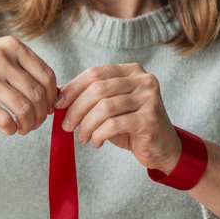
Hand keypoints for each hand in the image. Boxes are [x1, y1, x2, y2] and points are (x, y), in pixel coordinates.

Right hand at [0, 37, 58, 135]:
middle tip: (36, 122)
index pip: (46, 75)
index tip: (48, 107)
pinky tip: (9, 129)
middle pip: (37, 94)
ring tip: (24, 128)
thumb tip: (52, 94)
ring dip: (29, 124)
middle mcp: (0, 59)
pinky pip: (4, 119)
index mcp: (11, 46)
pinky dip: (12, 129)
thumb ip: (22, 67)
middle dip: (42, 114)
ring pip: (24, 109)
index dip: (52, 97)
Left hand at [55, 64, 181, 172]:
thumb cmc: (131, 126)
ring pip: (104, 107)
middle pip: (97, 89)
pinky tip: (96, 142)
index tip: (57, 104)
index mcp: (131, 71)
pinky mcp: (150, 119)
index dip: (72, 88)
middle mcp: (143, 80)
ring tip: (82, 137)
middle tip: (67, 126)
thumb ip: (89, 97)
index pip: (94, 73)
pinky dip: (99, 135)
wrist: (162, 148)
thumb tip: (57, 93)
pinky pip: (114, 124)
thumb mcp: (109, 107)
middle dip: (76, 109)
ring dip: (86, 125)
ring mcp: (149, 98)